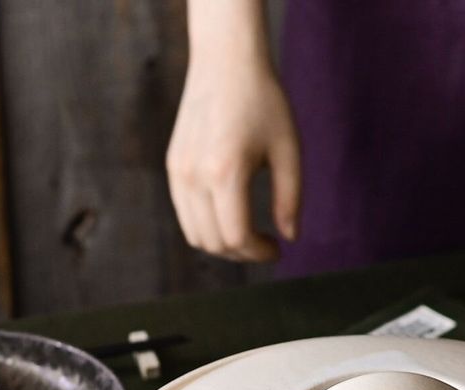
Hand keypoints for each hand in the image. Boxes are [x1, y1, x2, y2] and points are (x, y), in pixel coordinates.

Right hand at [166, 58, 300, 262]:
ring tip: (248, 235)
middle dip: (243, 253)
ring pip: (196, 236)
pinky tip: (230, 216)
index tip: (277, 248)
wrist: (225, 61)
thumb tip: (290, 238)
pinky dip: (207, 227)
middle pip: (215, 243)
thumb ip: (290, 198)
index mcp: (225, 172)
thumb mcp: (288, 149)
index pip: (236, 237)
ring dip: (223, 245)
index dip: (259, 252)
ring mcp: (180, 172)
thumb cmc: (263, 101)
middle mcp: (195, 176)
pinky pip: (186, 216)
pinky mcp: (174, 167)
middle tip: (265, 245)